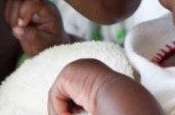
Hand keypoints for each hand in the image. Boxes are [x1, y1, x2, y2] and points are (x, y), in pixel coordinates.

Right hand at [3, 0, 69, 55]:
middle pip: (19, 1)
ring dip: (10, 18)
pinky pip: (7, 3)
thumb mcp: (43, 45)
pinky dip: (6, 15)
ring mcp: (29, 3)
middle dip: (15, 18)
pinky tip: (15, 25)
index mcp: (49, 11)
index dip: (24, 11)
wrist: (46, 45)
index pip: (35, 1)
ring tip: (19, 29)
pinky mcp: (20, 5)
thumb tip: (16, 29)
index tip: (21, 25)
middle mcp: (39, 3)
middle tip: (21, 31)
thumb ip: (32, 36)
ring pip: (10, 1)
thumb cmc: (47, 45)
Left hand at [48, 59, 163, 114]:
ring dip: (61, 112)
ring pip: (57, 95)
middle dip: (63, 109)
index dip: (72, 106)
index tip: (76, 114)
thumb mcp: (96, 101)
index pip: (74, 89)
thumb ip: (83, 101)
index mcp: (93, 70)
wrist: (119, 97)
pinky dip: (60, 110)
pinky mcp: (67, 74)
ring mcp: (74, 67)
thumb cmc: (115, 103)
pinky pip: (55, 96)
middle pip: (63, 91)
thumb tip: (72, 109)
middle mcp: (82, 66)